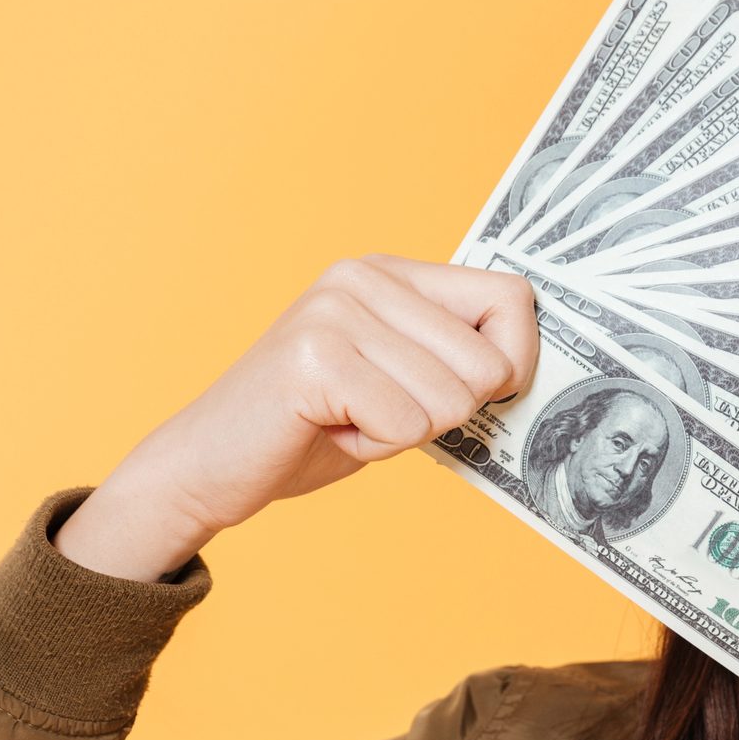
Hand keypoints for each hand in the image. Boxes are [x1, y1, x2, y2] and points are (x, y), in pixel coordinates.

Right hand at [59, 254, 538, 579]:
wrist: (207, 466)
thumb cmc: (310, 431)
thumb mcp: (398, 382)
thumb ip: (454, 362)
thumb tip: (530, 374)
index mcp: (389, 273)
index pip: (512, 298)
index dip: (516, 363)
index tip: (477, 398)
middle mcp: (363, 277)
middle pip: (490, 363)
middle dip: (446, 415)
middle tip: (376, 413)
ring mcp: (336, 311)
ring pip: (450, 401)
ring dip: (402, 435)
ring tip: (346, 421)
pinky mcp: (315, 357)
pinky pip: (406, 425)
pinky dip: (373, 449)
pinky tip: (327, 431)